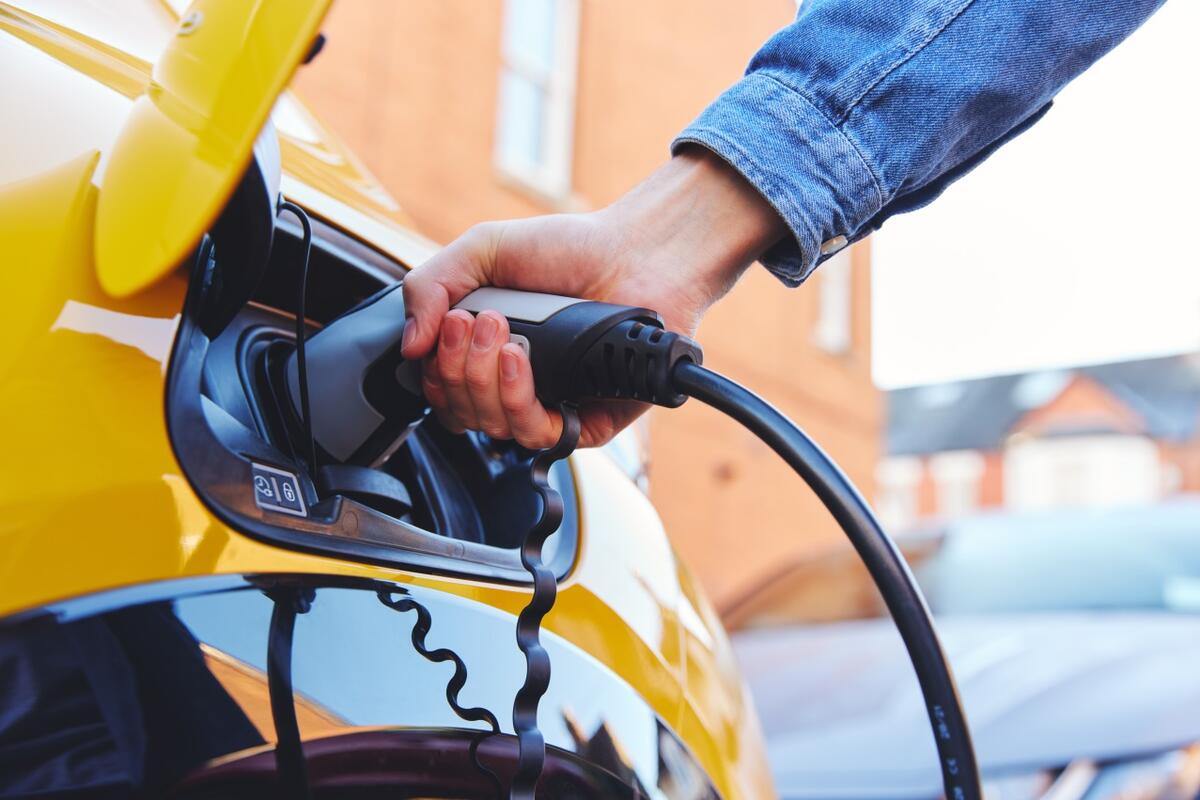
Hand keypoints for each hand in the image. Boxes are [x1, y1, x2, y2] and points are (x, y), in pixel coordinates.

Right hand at [401, 147, 785, 447]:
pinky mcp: (584, 422)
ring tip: (505, 333)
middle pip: (458, 414)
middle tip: (480, 320)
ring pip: (491, 428)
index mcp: (485, 354)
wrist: (637, 254)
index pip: (438, 392)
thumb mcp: (483, 250)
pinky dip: (518, 399)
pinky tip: (524, 361)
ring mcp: (548, 406)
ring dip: (485, 380)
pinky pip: (536, 436)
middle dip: (457, 367)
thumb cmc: (569, 250)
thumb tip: (409, 346)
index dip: (433, 369)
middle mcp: (513, 386)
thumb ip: (430, 285)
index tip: (447, 324)